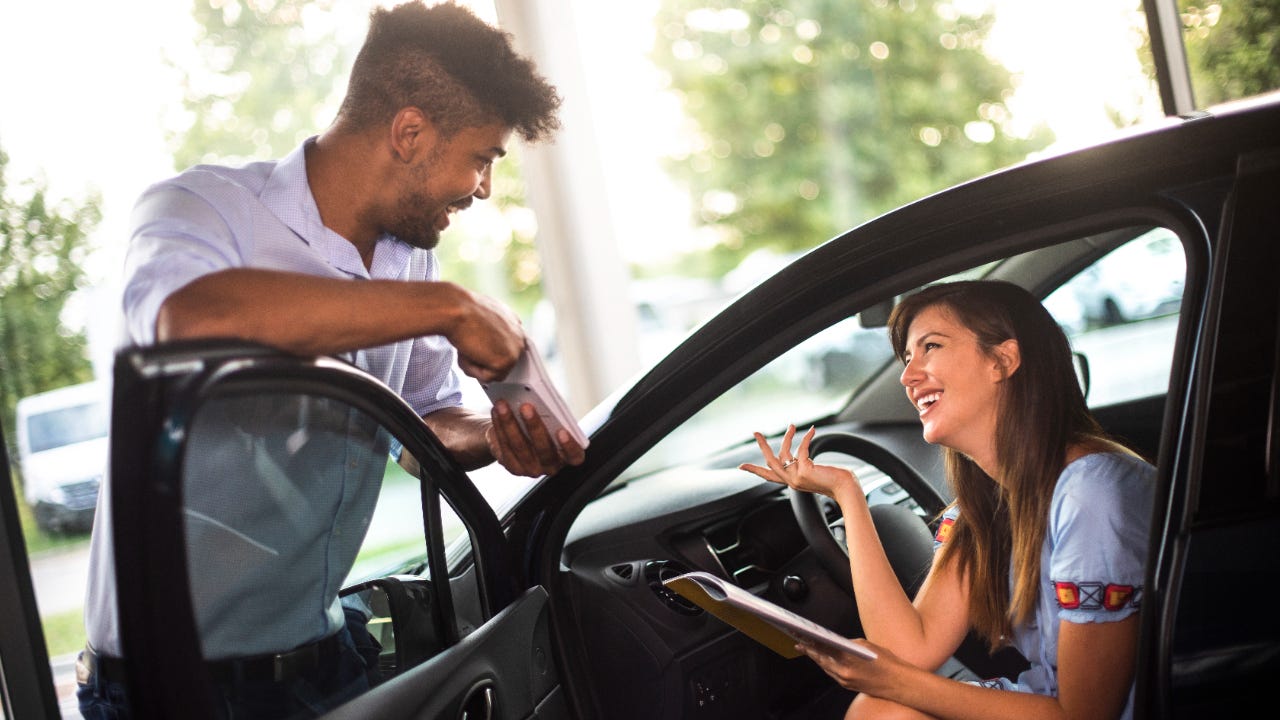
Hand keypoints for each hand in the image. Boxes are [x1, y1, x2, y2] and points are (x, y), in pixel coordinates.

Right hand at [447, 288, 525, 383]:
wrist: (456, 309)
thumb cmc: (461, 309)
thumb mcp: (480, 317)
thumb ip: (489, 330)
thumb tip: (485, 344)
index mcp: (513, 322)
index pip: (507, 347)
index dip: (490, 352)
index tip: (479, 352)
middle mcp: (519, 335)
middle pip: (502, 363)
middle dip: (483, 361)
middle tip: (468, 346)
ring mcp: (515, 350)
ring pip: (493, 372)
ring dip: (476, 365)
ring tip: (467, 347)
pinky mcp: (505, 361)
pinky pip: (487, 378)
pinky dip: (472, 369)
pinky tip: (467, 352)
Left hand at [487, 400, 586, 476]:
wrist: (521, 436)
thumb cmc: (543, 426)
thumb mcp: (552, 421)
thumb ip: (551, 416)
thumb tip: (538, 399)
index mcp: (567, 455)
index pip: (575, 456)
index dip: (570, 446)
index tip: (562, 431)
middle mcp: (551, 466)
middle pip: (544, 450)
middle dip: (534, 426)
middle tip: (526, 407)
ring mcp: (531, 469)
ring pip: (520, 447)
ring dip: (510, 424)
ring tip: (504, 405)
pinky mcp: (513, 467)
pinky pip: (504, 448)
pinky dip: (499, 428)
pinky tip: (496, 413)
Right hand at [738, 424, 863, 499]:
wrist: (846, 489)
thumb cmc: (835, 480)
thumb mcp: (814, 472)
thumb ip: (803, 465)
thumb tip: (798, 454)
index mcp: (792, 482)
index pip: (769, 476)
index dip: (755, 470)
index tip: (741, 466)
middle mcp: (791, 482)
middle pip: (770, 462)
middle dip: (762, 446)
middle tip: (756, 432)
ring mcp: (797, 477)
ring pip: (784, 453)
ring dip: (788, 436)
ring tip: (792, 425)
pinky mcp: (805, 471)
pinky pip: (802, 448)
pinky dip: (806, 437)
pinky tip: (812, 431)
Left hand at [795, 638, 895, 695]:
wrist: (898, 683)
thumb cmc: (886, 662)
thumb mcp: (865, 645)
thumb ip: (847, 643)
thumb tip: (834, 641)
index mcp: (848, 658)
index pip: (823, 647)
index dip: (811, 641)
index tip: (802, 635)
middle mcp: (844, 672)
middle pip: (821, 659)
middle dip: (810, 650)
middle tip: (799, 643)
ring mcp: (845, 681)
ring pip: (825, 668)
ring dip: (816, 658)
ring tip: (807, 650)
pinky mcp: (848, 686)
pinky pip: (832, 674)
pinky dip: (826, 666)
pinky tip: (823, 660)